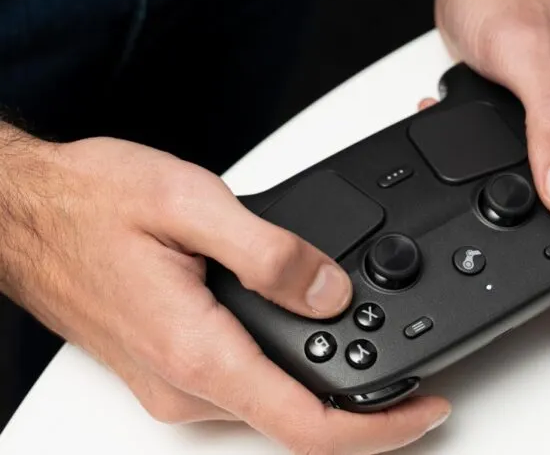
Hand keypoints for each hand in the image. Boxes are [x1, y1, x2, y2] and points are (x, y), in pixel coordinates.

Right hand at [0, 133, 449, 453]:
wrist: (28, 213)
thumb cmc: (90, 203)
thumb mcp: (190, 204)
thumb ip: (270, 253)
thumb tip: (330, 290)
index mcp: (198, 349)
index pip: (306, 423)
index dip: (379, 428)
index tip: (427, 408)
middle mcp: (186, 383)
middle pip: (297, 423)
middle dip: (365, 408)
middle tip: (411, 378)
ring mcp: (176, 382)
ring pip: (273, 404)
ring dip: (328, 388)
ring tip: (369, 347)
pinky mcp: (170, 367)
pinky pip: (247, 385)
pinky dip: (291, 370)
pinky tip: (309, 335)